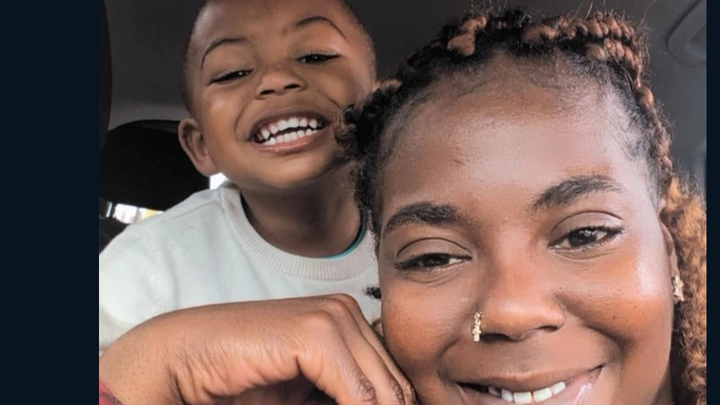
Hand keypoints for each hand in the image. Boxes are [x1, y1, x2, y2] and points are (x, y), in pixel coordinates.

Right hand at [99, 294, 413, 404]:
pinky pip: (358, 394)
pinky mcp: (315, 332)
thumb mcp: (308, 395)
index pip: (394, 379)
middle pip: (395, 386)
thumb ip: (346, 397)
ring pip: (384, 392)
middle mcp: (347, 312)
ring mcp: (333, 317)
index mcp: (348, 323)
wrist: (186, 360)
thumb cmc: (242, 381)